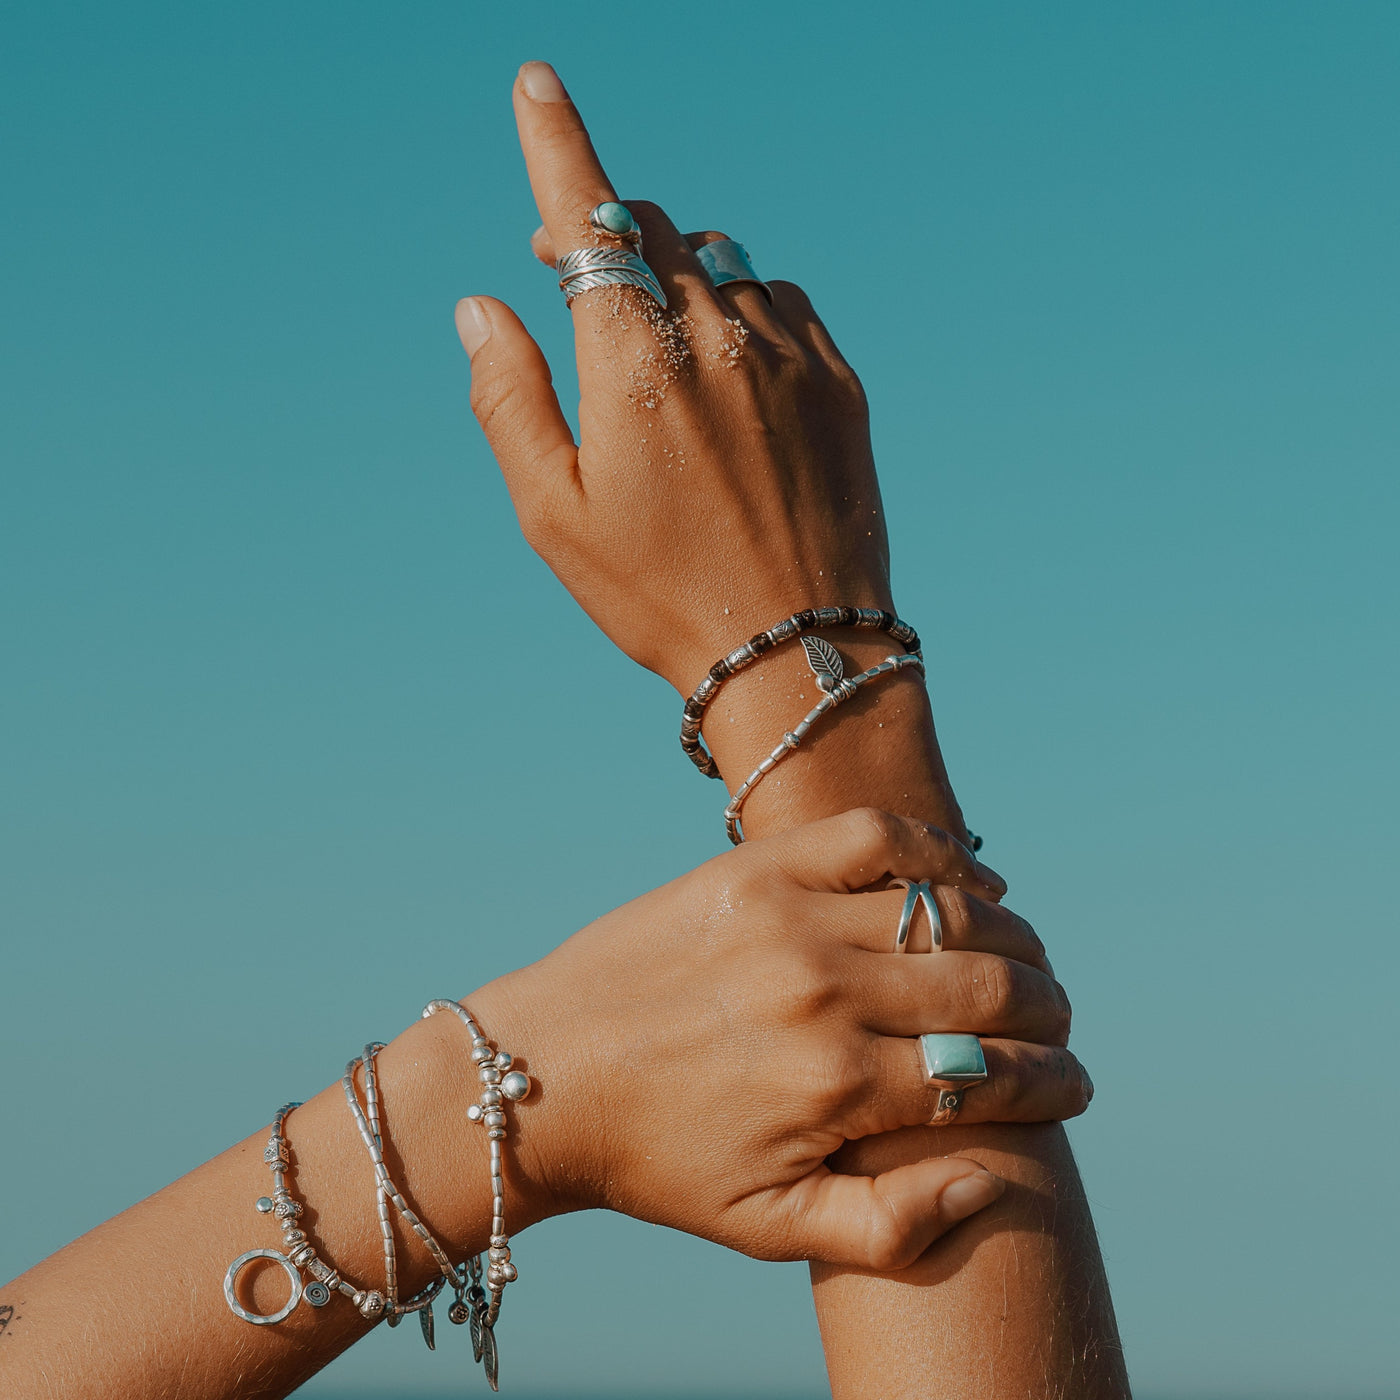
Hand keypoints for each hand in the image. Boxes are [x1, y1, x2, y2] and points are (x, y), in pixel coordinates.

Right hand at [457, 61, 890, 693]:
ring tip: (655, 343)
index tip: (537, 83)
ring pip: (718, 259)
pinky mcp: (839, 380)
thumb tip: (482, 305)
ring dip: (675, 273)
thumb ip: (508, 399)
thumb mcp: (553, 515)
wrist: (799, 648)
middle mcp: (717, 334)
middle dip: (606, 232)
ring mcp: (789, 352)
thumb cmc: (659, 594)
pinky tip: (729, 366)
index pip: (589, 214)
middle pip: (653, 227)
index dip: (556, 142)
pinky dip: (741, 307)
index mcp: (634, 360)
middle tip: (575, 273)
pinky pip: (780, 300)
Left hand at [472, 809, 1087, 1270]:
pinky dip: (939, 848)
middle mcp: (822, 997)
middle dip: (1048, 1010)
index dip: (1055, 1083)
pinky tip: (966, 877)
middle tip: (1057, 1021)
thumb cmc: (659, 1163)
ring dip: (1010, 936)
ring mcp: (788, 920)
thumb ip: (892, 1228)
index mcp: (834, 1093)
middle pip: (986, 989)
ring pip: (948, 911)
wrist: (543, 1076)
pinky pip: (875, 836)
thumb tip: (995, 1176)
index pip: (991, 1078)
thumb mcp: (769, 1229)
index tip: (1075, 1083)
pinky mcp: (754, 868)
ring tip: (1023, 958)